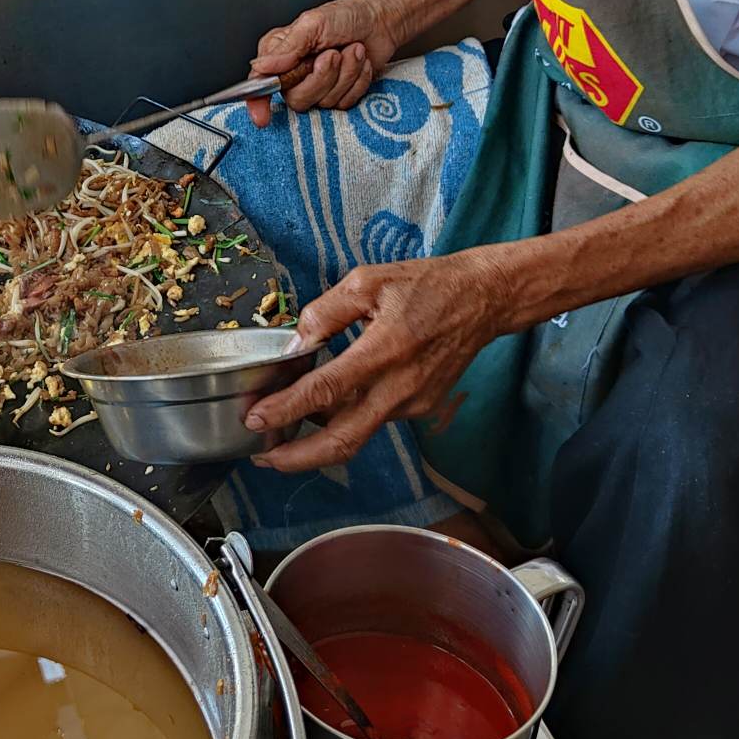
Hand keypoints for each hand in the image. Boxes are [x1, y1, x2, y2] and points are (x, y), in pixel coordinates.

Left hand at [244, 251, 509, 471]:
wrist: (482, 300)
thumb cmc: (426, 285)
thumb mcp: (368, 281)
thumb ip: (325, 312)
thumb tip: (296, 342)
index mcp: (384, 350)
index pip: (326, 391)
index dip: (287, 409)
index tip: (256, 419)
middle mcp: (400, 387)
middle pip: (343, 440)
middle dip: (298, 457)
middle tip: (263, 458)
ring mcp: (412, 403)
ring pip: (356, 435)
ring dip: (316, 443)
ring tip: (280, 437)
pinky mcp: (420, 408)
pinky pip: (373, 421)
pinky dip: (343, 422)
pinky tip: (320, 410)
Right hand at [246, 0, 405, 126]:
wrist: (379, 21)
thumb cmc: (346, 16)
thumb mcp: (313, 23)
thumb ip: (286, 48)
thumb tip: (261, 66)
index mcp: (280, 54)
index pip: (260, 84)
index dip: (258, 103)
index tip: (262, 117)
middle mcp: (295, 74)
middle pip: (297, 99)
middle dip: (322, 76)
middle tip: (332, 53)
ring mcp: (317, 87)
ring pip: (324, 102)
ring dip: (345, 74)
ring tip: (349, 52)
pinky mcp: (337, 95)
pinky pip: (344, 104)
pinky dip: (357, 81)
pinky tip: (358, 64)